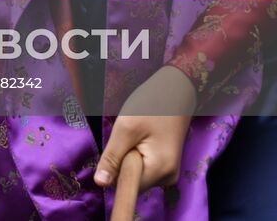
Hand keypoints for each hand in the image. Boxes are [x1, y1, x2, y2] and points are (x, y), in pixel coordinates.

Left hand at [94, 66, 195, 192]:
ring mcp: (167, 172)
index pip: (127, 186)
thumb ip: (113, 158)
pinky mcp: (164, 165)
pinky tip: (140, 138)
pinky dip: (134, 154)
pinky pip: (141, 167)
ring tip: (136, 135)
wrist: (176, 90)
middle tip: (129, 136)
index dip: (116, 168)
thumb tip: (100, 184)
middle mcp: (167, 178)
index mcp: (161, 171)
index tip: (121, 145)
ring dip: (128, 157)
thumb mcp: (126, 128)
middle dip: (122, 161)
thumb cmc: (152, 104)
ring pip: (135, 173)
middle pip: (132, 181)